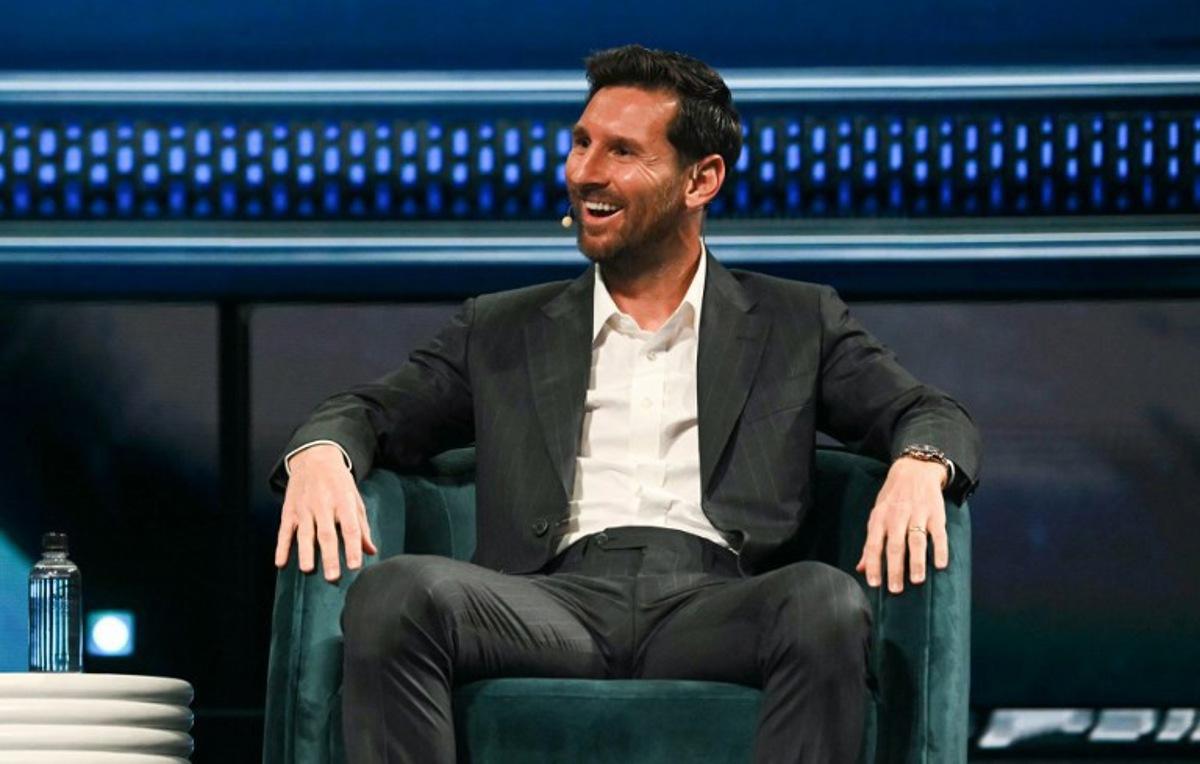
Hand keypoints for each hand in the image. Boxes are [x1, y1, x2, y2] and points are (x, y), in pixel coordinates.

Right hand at [275, 444, 376, 580]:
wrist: (315, 458)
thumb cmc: (339, 483)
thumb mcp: (354, 499)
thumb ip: (362, 526)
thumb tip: (371, 551)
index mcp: (343, 502)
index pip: (350, 528)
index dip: (353, 547)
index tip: (356, 566)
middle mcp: (323, 505)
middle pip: (327, 534)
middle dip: (330, 556)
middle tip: (332, 577)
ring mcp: (304, 508)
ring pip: (305, 533)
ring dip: (305, 553)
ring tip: (308, 570)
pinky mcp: (289, 510)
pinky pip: (284, 531)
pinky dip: (281, 547)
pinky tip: (281, 562)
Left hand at [855, 456, 948, 593]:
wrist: (914, 470)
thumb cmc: (893, 499)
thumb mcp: (877, 516)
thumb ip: (870, 543)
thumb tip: (861, 569)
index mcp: (880, 519)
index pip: (873, 544)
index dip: (873, 564)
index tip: (875, 584)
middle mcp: (897, 517)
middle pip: (894, 545)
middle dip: (894, 568)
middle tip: (895, 589)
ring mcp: (917, 514)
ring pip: (916, 540)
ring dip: (916, 561)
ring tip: (916, 580)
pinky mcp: (935, 514)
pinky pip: (939, 534)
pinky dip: (940, 549)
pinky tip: (940, 564)